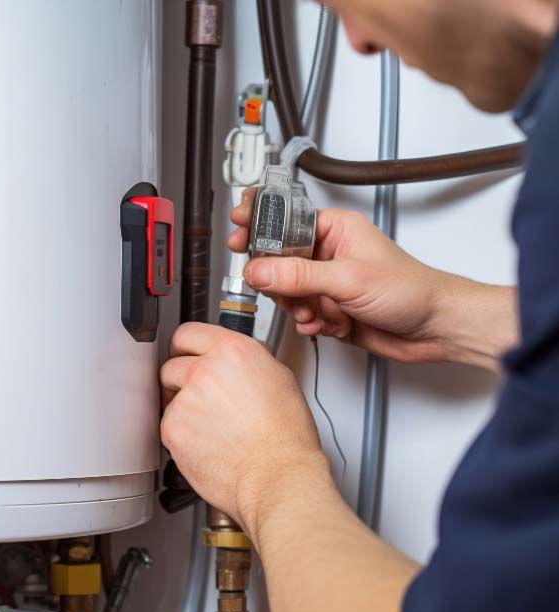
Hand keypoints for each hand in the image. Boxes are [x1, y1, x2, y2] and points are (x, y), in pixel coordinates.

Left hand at [160, 322, 328, 541]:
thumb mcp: (279, 378)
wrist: (277, 475)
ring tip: (211, 424)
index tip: (186, 354)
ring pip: (168, 396)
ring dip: (182, 406)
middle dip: (182, 378)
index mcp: (232, 351)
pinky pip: (168, 424)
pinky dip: (181, 432)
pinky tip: (207, 440)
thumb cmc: (285, 435)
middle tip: (201, 395)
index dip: (187, 347)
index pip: (188, 333)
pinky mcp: (173, 429)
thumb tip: (236, 359)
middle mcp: (205, 370)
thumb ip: (248, 360)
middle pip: (172, 364)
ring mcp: (185, 400)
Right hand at [229, 191, 516, 368]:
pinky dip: (311, 324)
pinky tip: (328, 325)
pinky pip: (302, 315)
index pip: (286, 221)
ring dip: (300, 308)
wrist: (434, 328)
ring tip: (320, 313)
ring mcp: (328, 284)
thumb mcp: (350, 278)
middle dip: (283, 283)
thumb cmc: (411, 289)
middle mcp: (329, 254)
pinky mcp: (331, 310)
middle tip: (290, 292)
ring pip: (289, 293)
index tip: (238, 233)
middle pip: (280, 262)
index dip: (260, 227)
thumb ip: (299, 275)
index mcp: (336, 230)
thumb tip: (259, 270)